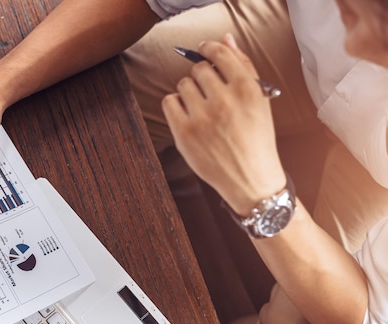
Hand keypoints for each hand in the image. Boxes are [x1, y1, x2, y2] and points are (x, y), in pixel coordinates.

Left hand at [161, 33, 285, 214]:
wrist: (250, 179)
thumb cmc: (256, 138)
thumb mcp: (259, 100)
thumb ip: (243, 66)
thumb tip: (225, 39)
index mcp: (247, 89)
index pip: (220, 54)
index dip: (209, 49)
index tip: (204, 51)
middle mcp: (224, 100)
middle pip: (199, 69)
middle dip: (202, 77)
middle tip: (210, 93)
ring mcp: (202, 117)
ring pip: (183, 84)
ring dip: (190, 91)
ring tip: (202, 108)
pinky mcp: (184, 133)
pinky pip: (169, 101)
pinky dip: (176, 105)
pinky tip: (188, 115)